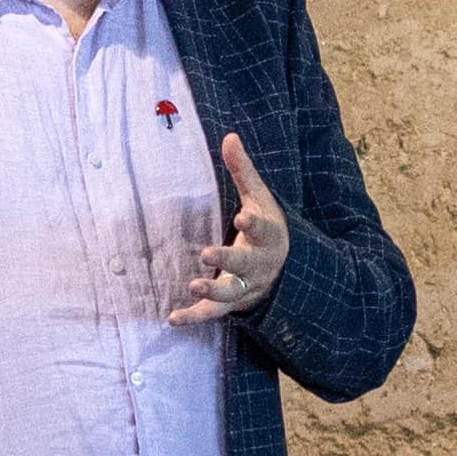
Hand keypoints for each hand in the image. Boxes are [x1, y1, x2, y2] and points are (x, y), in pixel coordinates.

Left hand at [167, 133, 290, 324]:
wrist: (284, 269)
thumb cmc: (265, 227)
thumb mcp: (258, 197)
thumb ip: (243, 171)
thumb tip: (229, 136)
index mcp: (267, 235)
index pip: (262, 228)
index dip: (253, 223)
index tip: (242, 216)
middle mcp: (257, 264)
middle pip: (245, 263)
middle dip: (227, 259)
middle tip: (206, 253)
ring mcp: (245, 286)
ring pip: (231, 292)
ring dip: (212, 290)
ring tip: (194, 284)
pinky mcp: (231, 303)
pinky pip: (213, 313)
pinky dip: (194, 317)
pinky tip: (173, 319)